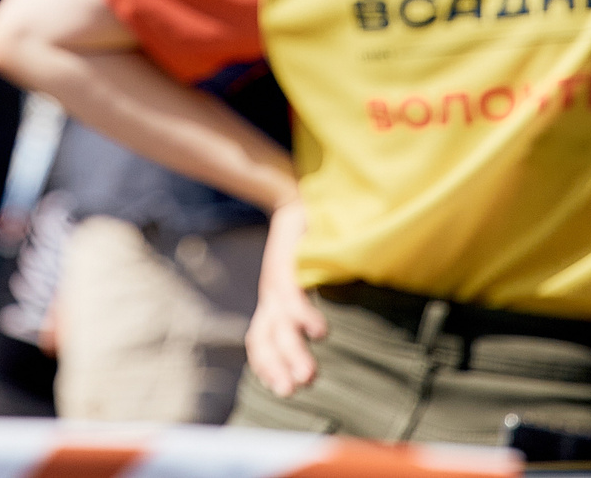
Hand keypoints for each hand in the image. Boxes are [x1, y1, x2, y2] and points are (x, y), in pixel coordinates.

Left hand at [245, 199, 326, 397]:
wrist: (295, 199)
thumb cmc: (307, 244)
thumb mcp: (305, 278)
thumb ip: (309, 305)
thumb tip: (332, 335)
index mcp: (272, 303)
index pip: (259, 341)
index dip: (265, 366)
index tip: (281, 389)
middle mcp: (270, 296)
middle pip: (265, 338)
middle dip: (278, 368)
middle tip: (294, 392)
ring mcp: (276, 280)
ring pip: (278, 324)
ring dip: (291, 352)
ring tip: (309, 376)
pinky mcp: (285, 262)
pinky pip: (291, 294)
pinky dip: (303, 314)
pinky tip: (320, 333)